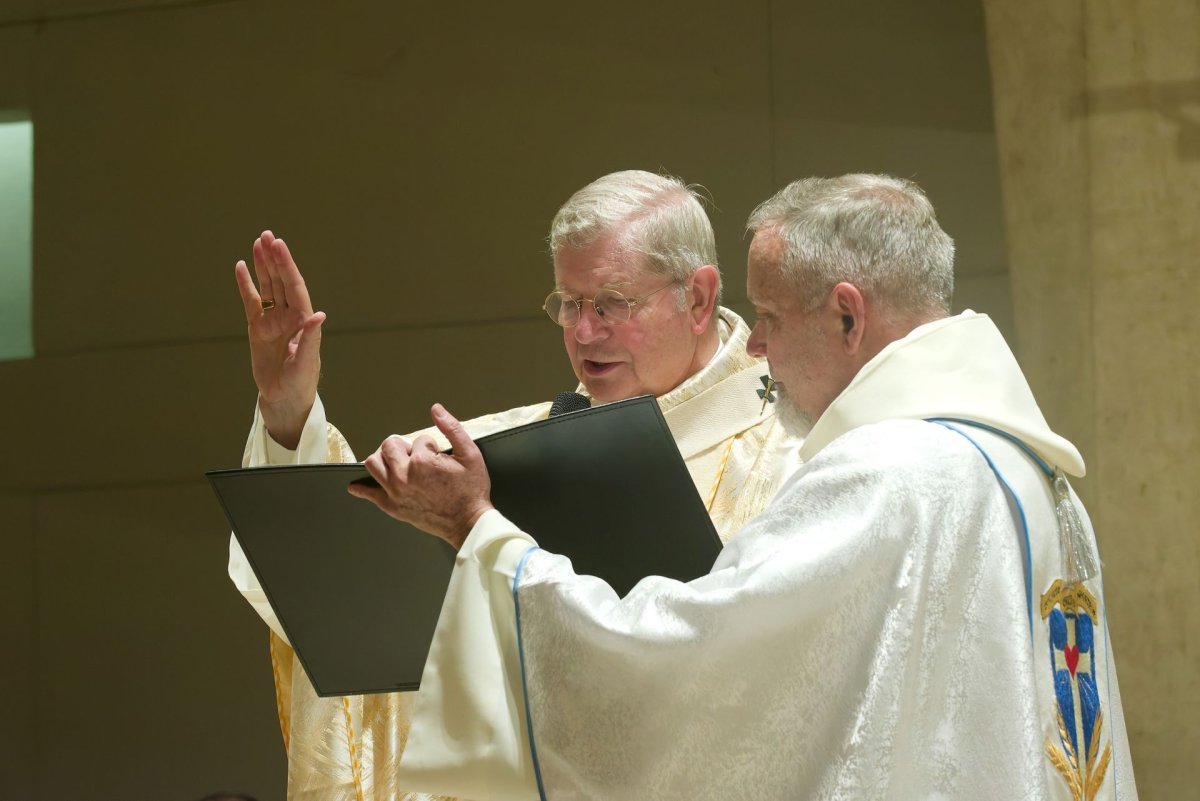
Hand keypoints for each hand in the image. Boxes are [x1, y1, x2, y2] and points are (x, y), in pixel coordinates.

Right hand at [234, 231, 324, 448]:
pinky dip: (246, 285)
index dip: (287, 265)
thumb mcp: (306, 362)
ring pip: (268, 286)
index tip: (279, 246)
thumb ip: (310, 338)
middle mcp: (289, 315)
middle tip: (267, 236)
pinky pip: (251, 301)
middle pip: (281, 280)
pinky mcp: (258, 327)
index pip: (294, 286)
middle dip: (275, 258)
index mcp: (303, 319)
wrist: (283, 397)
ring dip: (263, 265)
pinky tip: (241, 268)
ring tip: (257, 243)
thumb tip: (319, 315)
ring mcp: (273, 319)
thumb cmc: (300, 381)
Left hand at [348, 404, 494, 549]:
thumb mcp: (470, 454)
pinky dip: (361, 488)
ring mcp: (395, 491)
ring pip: (373, 464)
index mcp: (422, 461)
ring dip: (383, 459)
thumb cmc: (471, 490)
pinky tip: (358, 485)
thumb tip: (436, 409)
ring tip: (397, 463)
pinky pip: (368, 493)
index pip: (419, 440)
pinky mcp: (392, 506)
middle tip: (416, 456)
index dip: (431, 446)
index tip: (438, 457)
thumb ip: (452, 428)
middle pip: (389, 446)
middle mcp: (404, 475)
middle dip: (403, 446)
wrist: (468, 522)